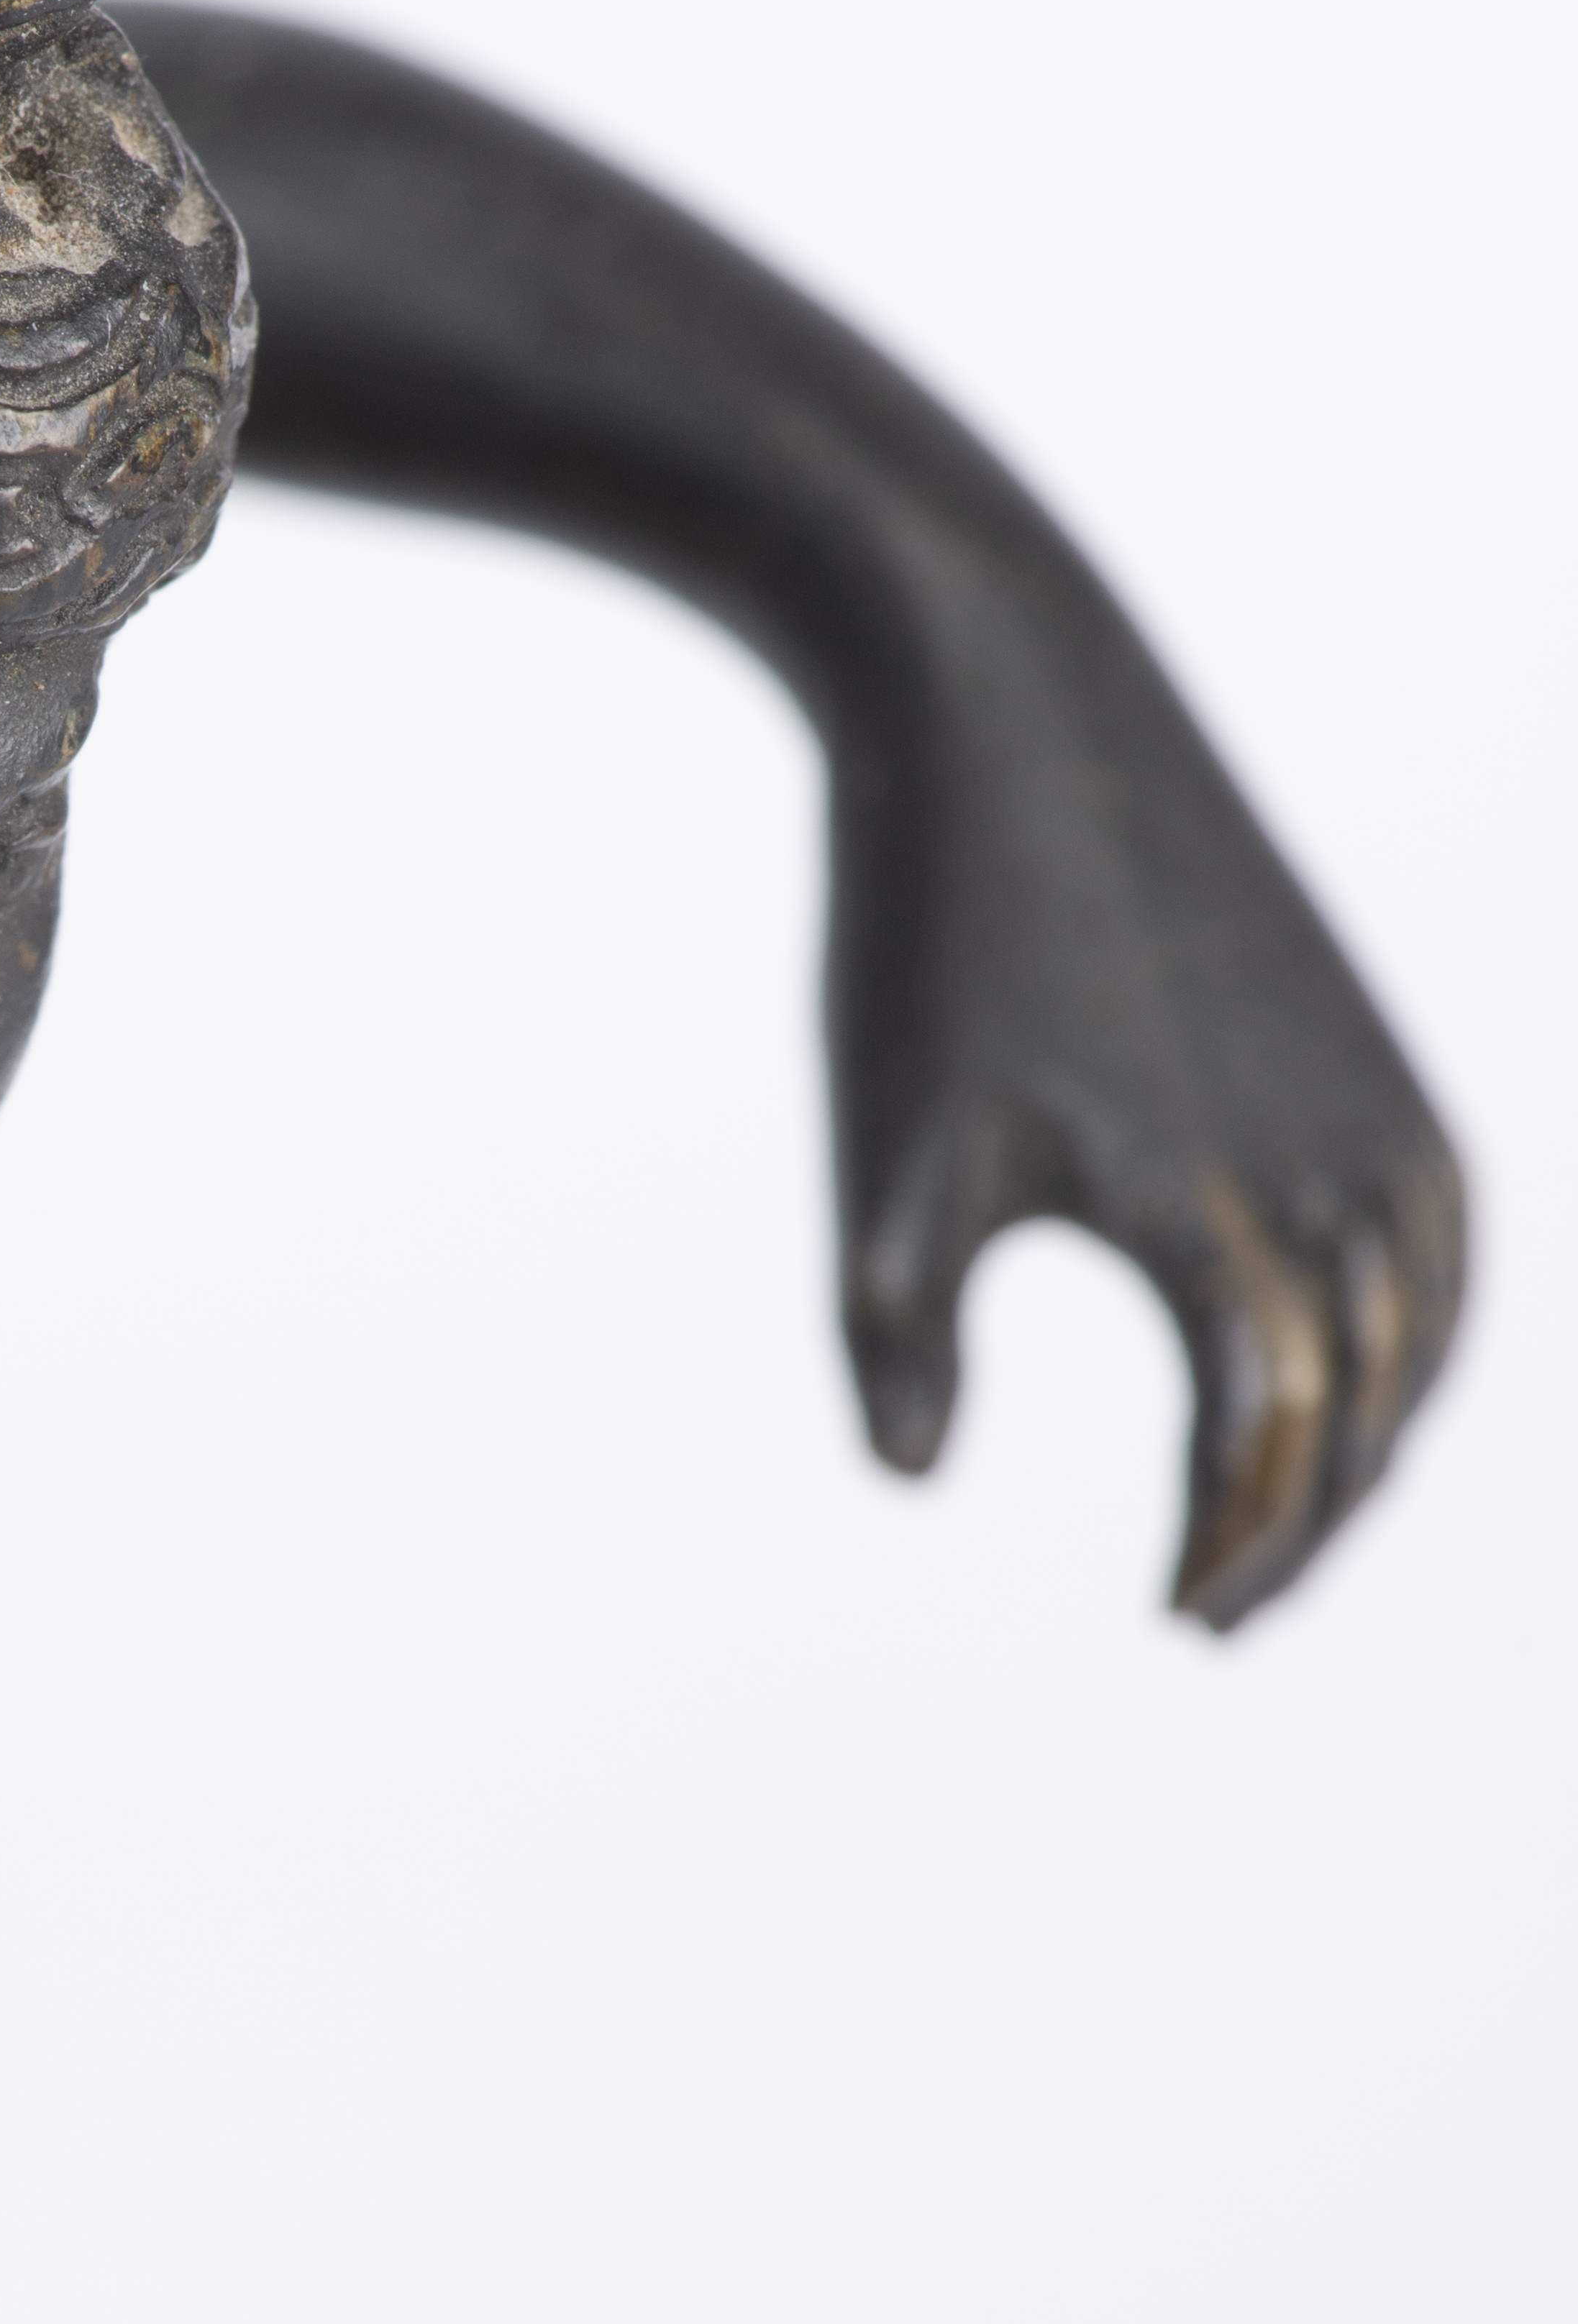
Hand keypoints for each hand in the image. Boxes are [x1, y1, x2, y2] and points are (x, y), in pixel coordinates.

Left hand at [826, 556, 1464, 1628]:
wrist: (1008, 705)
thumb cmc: (925, 936)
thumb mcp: (882, 1143)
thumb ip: (894, 1327)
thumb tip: (910, 1478)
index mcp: (1204, 1210)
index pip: (1262, 1441)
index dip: (1229, 1546)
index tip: (1172, 1618)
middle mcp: (1323, 1168)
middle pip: (1358, 1411)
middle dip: (1298, 1524)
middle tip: (1215, 1612)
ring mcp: (1371, 1103)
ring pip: (1420, 1336)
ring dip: (1367, 1445)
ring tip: (1281, 1520)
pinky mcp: (1374, 1050)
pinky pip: (1442, 1241)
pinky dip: (1421, 1334)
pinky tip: (1358, 1371)